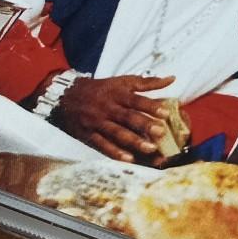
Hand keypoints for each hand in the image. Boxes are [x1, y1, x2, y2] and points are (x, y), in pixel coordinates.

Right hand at [51, 74, 175, 162]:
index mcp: (117, 94)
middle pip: (127, 117)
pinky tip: (129, 159)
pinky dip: (115, 152)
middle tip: (161, 132)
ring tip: (150, 149)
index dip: (150, 106)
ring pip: (117, 133)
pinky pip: (102, 145)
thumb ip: (147, 82)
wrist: (66, 96)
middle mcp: (108, 108)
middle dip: (144, 125)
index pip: (136, 100)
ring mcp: (98, 122)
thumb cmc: (101, 89)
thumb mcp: (122, 81)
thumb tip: (172, 79)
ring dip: (134, 141)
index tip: (166, 112)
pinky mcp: (89, 135)